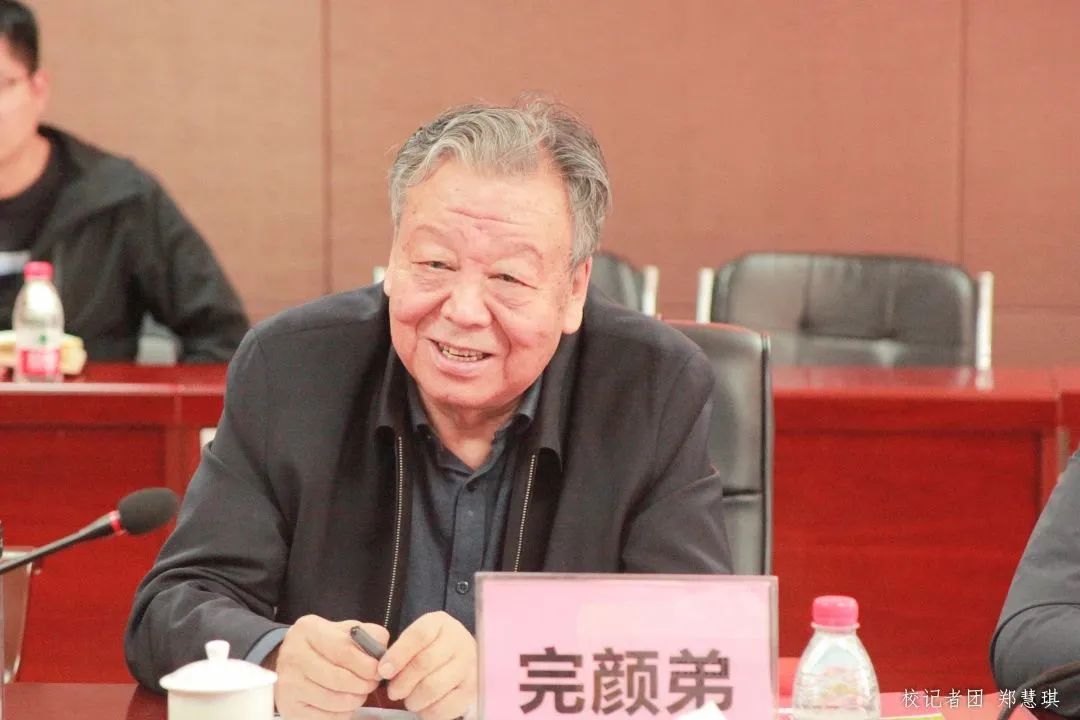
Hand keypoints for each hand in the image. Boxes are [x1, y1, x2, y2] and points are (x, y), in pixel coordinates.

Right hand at [271, 614, 388, 718]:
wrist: (289, 662)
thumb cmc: (324, 645)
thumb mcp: (344, 630)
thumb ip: (369, 635)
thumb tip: (383, 654)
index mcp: (309, 630)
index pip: (345, 651)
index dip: (368, 664)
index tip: (379, 670)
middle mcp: (293, 655)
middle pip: (341, 679)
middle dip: (365, 684)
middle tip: (372, 684)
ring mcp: (289, 684)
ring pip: (335, 701)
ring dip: (356, 700)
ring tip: (359, 692)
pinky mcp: (289, 708)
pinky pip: (327, 718)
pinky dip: (343, 713)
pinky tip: (345, 703)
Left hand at [379, 611, 476, 719]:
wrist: (461, 658)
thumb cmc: (432, 648)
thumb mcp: (417, 639)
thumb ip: (401, 650)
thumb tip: (384, 670)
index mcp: (440, 623)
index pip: (419, 635)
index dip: (398, 654)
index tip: (383, 671)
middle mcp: (458, 641)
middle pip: (424, 663)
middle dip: (402, 682)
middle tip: (393, 692)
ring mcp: (468, 665)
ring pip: (433, 687)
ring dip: (413, 699)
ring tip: (409, 700)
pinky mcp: (471, 689)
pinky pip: (445, 707)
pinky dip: (428, 712)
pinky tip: (424, 708)